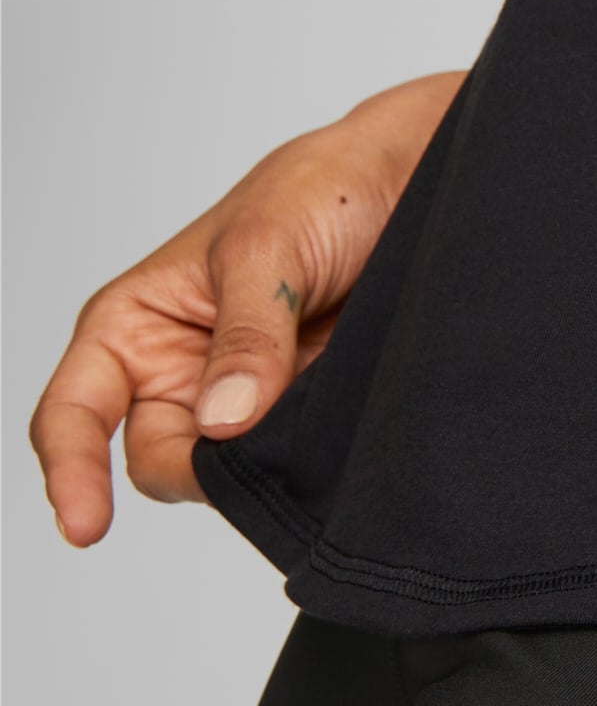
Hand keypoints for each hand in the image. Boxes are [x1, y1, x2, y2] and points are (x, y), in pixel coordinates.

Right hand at [29, 71, 463, 545]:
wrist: (415, 180)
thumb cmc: (320, 189)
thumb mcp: (267, 248)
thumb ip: (246, 335)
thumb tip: (223, 423)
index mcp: (138, 324)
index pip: (76, 412)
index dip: (71, 472)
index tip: (87, 526)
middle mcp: (181, 369)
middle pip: (160, 459)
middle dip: (199, 467)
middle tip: (258, 439)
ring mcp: (247, 395)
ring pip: (232, 469)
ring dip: (263, 463)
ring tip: (311, 411)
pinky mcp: (308, 409)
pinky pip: (296, 459)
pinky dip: (311, 459)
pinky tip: (340, 434)